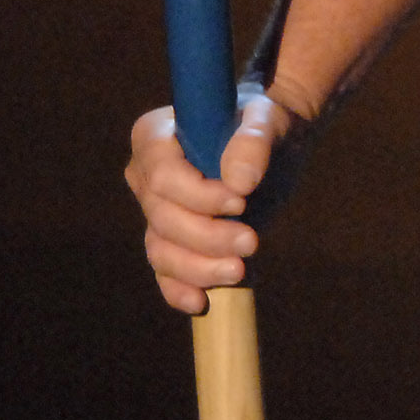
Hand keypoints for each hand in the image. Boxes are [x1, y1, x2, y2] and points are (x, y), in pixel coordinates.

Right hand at [126, 90, 299, 314]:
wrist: (274, 145)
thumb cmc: (264, 123)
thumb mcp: (268, 118)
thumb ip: (254, 139)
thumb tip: (238, 181)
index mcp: (155, 137)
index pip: (162, 176)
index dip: (198, 196)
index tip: (241, 200)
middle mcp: (145, 176)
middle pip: (162, 218)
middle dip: (206, 236)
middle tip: (252, 241)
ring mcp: (156, 211)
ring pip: (161, 250)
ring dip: (199, 267)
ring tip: (239, 270)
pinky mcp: (174, 239)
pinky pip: (165, 271)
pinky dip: (179, 289)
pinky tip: (200, 301)